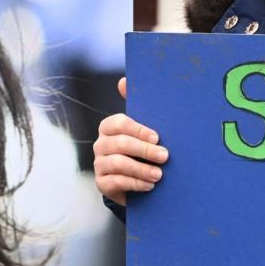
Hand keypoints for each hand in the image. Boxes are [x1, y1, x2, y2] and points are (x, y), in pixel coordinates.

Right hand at [93, 77, 167, 205]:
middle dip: (144, 150)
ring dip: (141, 169)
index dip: (138, 130)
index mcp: (109, 127)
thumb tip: (123, 80)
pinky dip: (135, 183)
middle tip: (164, 156)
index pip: (119, 123)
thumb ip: (137, 107)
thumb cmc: (141, 149)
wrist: (136, 180)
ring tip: (159, 174)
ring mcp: (100, 164)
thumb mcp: (142, 129)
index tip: (157, 137)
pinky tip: (150, 185)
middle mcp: (101, 144)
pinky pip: (117, 181)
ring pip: (118, 164)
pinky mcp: (102, 183)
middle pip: (120, 144)